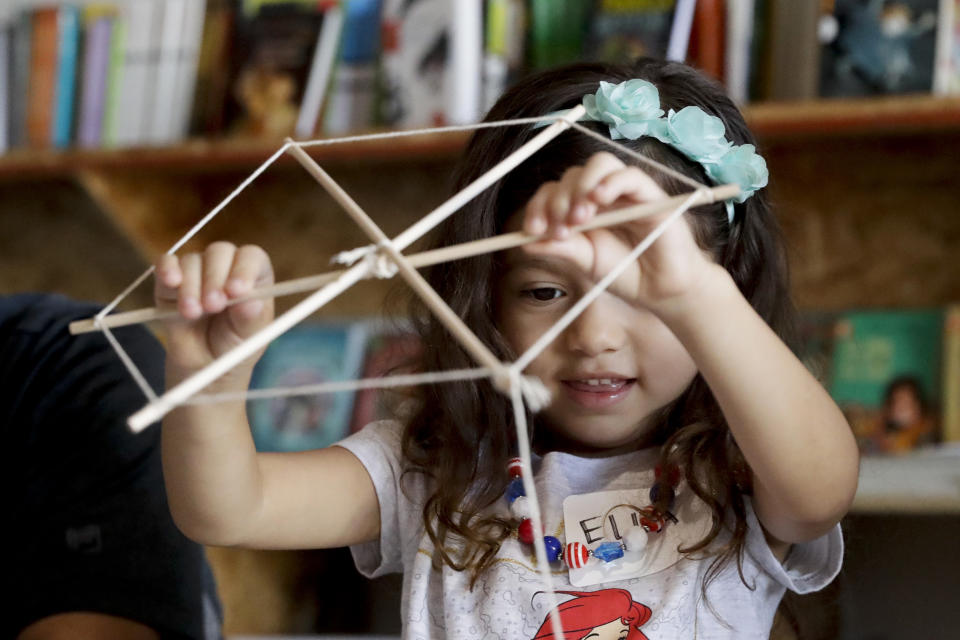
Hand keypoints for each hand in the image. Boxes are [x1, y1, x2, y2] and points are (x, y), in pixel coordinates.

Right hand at [154, 242, 274, 384]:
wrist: (203, 366)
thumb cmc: (234, 346)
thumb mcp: (250, 337)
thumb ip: (251, 318)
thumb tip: (252, 302)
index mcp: (254, 276)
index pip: (252, 257)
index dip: (244, 269)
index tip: (237, 291)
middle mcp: (226, 267)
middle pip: (220, 252)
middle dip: (215, 278)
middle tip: (213, 306)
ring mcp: (197, 271)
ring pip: (192, 261)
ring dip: (191, 286)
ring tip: (192, 313)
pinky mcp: (169, 281)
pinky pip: (166, 264)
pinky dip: (167, 269)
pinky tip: (172, 281)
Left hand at [521, 152, 716, 312]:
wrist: (662, 290)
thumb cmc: (627, 272)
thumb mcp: (586, 262)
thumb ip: (562, 249)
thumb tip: (526, 243)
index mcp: (582, 206)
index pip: (554, 191)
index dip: (538, 206)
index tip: (531, 230)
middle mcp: (602, 193)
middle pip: (572, 175)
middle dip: (558, 200)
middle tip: (559, 228)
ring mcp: (625, 191)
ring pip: (599, 164)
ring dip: (582, 187)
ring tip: (579, 217)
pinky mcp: (650, 194)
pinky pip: (629, 175)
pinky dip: (611, 182)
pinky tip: (599, 199)